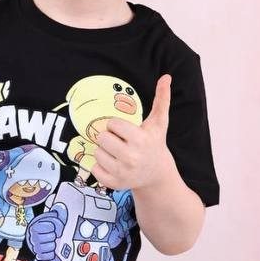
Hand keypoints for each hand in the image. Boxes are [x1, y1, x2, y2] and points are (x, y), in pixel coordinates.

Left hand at [91, 74, 176, 191]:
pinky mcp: (114, 183)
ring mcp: (122, 172)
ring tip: (117, 154)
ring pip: (97, 153)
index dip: (116, 126)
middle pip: (102, 138)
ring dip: (104, 151)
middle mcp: (131, 158)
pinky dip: (100, 165)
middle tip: (120, 143)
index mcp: (140, 140)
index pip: (112, 124)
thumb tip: (166, 77)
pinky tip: (113, 165)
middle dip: (109, 138)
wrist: (156, 175)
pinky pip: (93, 168)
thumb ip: (161, 99)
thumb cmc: (154, 144)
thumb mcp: (158, 123)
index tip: (125, 132)